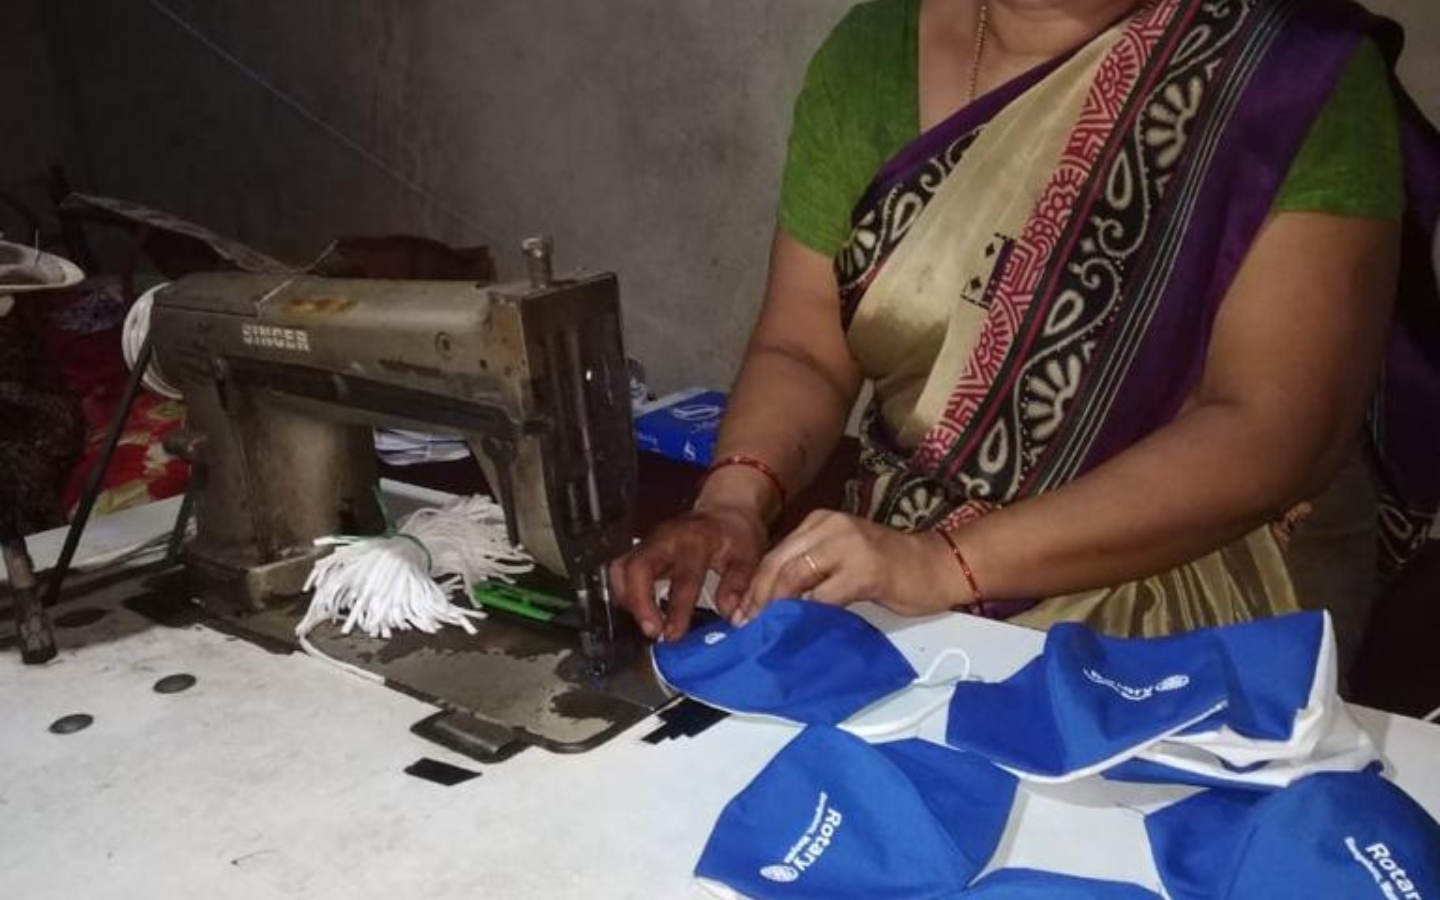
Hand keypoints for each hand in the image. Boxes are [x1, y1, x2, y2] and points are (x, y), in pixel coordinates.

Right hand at [609, 504, 768, 640]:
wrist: (724, 512)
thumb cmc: (734, 536)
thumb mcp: (748, 557)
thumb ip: (739, 585)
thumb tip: (731, 615)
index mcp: (696, 541)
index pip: (682, 577)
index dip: (676, 609)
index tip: (674, 633)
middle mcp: (667, 540)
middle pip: (636, 567)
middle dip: (638, 603)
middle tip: (651, 630)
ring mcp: (650, 543)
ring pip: (621, 569)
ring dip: (628, 601)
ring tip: (646, 624)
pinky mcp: (641, 550)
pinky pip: (621, 572)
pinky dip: (625, 595)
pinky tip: (640, 612)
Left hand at [735, 510, 973, 623]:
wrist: (937, 565)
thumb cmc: (889, 568)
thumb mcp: (841, 559)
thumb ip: (811, 571)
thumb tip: (770, 602)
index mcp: (820, 521)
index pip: (775, 554)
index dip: (754, 586)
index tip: (741, 614)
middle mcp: (831, 526)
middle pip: (779, 563)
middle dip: (758, 598)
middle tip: (746, 626)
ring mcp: (849, 545)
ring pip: (796, 576)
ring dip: (777, 607)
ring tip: (766, 630)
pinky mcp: (866, 570)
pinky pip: (825, 595)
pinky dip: (808, 614)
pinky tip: (801, 629)